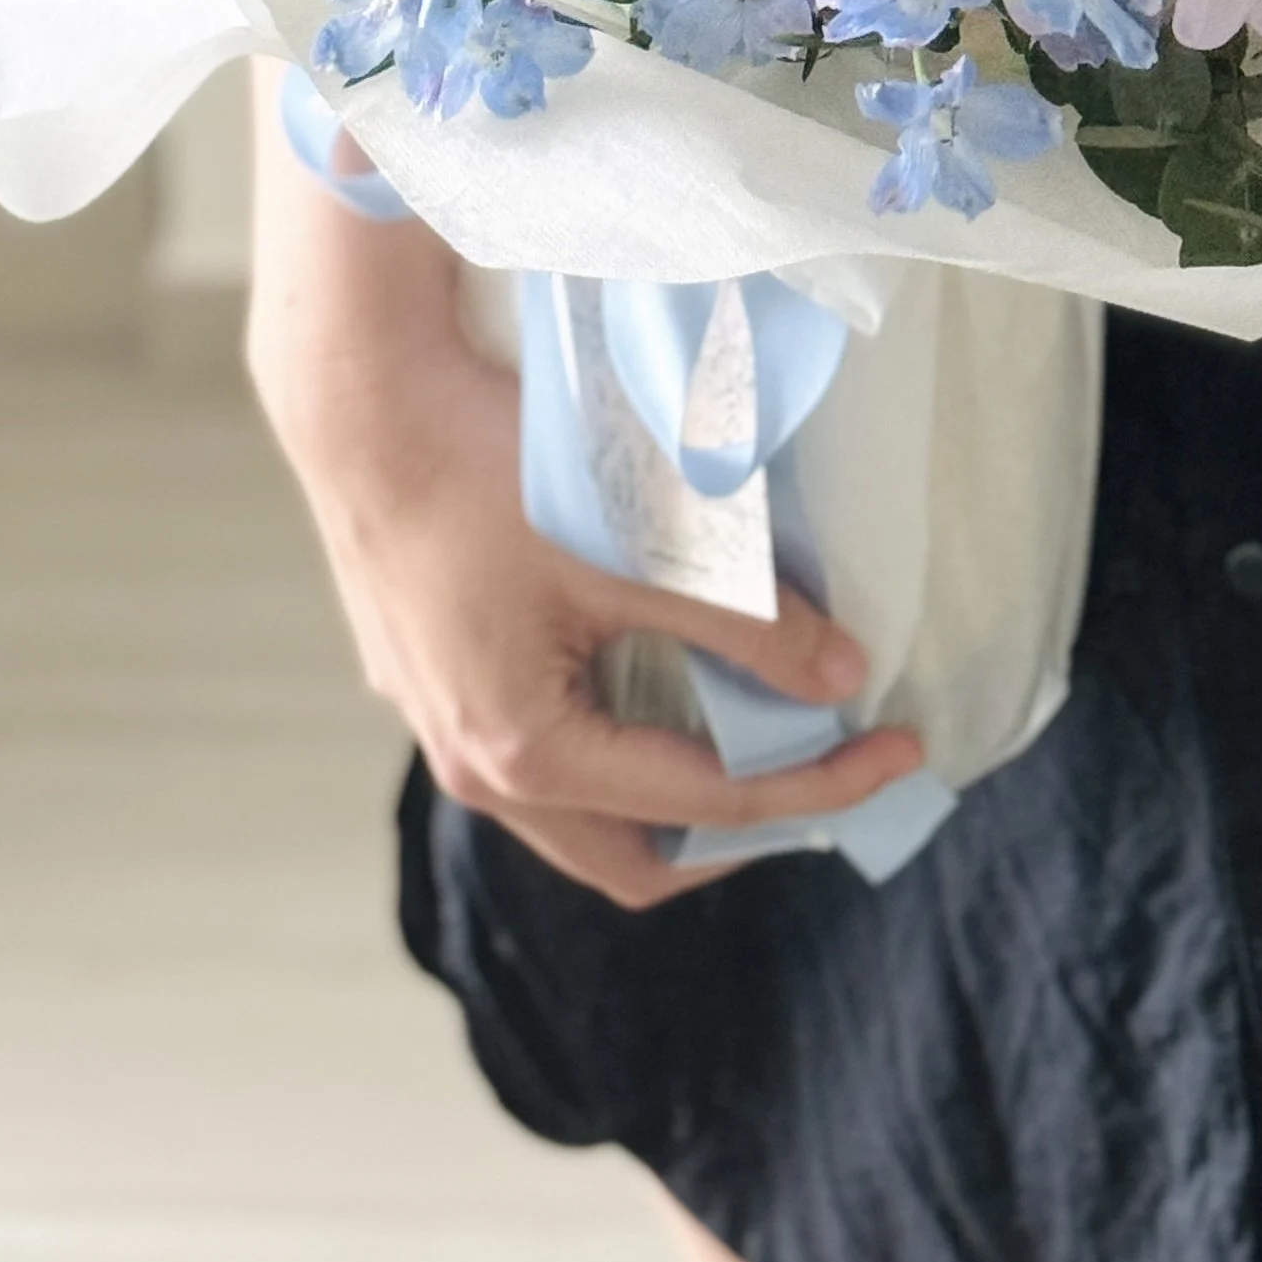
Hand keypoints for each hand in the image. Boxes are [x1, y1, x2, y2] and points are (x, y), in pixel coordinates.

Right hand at [249, 181, 922, 911]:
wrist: (361, 402)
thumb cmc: (488, 469)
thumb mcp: (634, 545)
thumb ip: (746, 620)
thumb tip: (845, 677)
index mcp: (528, 753)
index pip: (710, 803)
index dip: (821, 784)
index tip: (899, 752)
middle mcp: (474, 768)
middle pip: (634, 859)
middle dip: (743, 833)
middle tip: (828, 779)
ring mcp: (441, 729)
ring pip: (579, 819)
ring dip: (672, 799)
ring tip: (757, 745)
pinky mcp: (428, 682)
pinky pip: (539, 761)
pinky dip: (617, 755)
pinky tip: (654, 691)